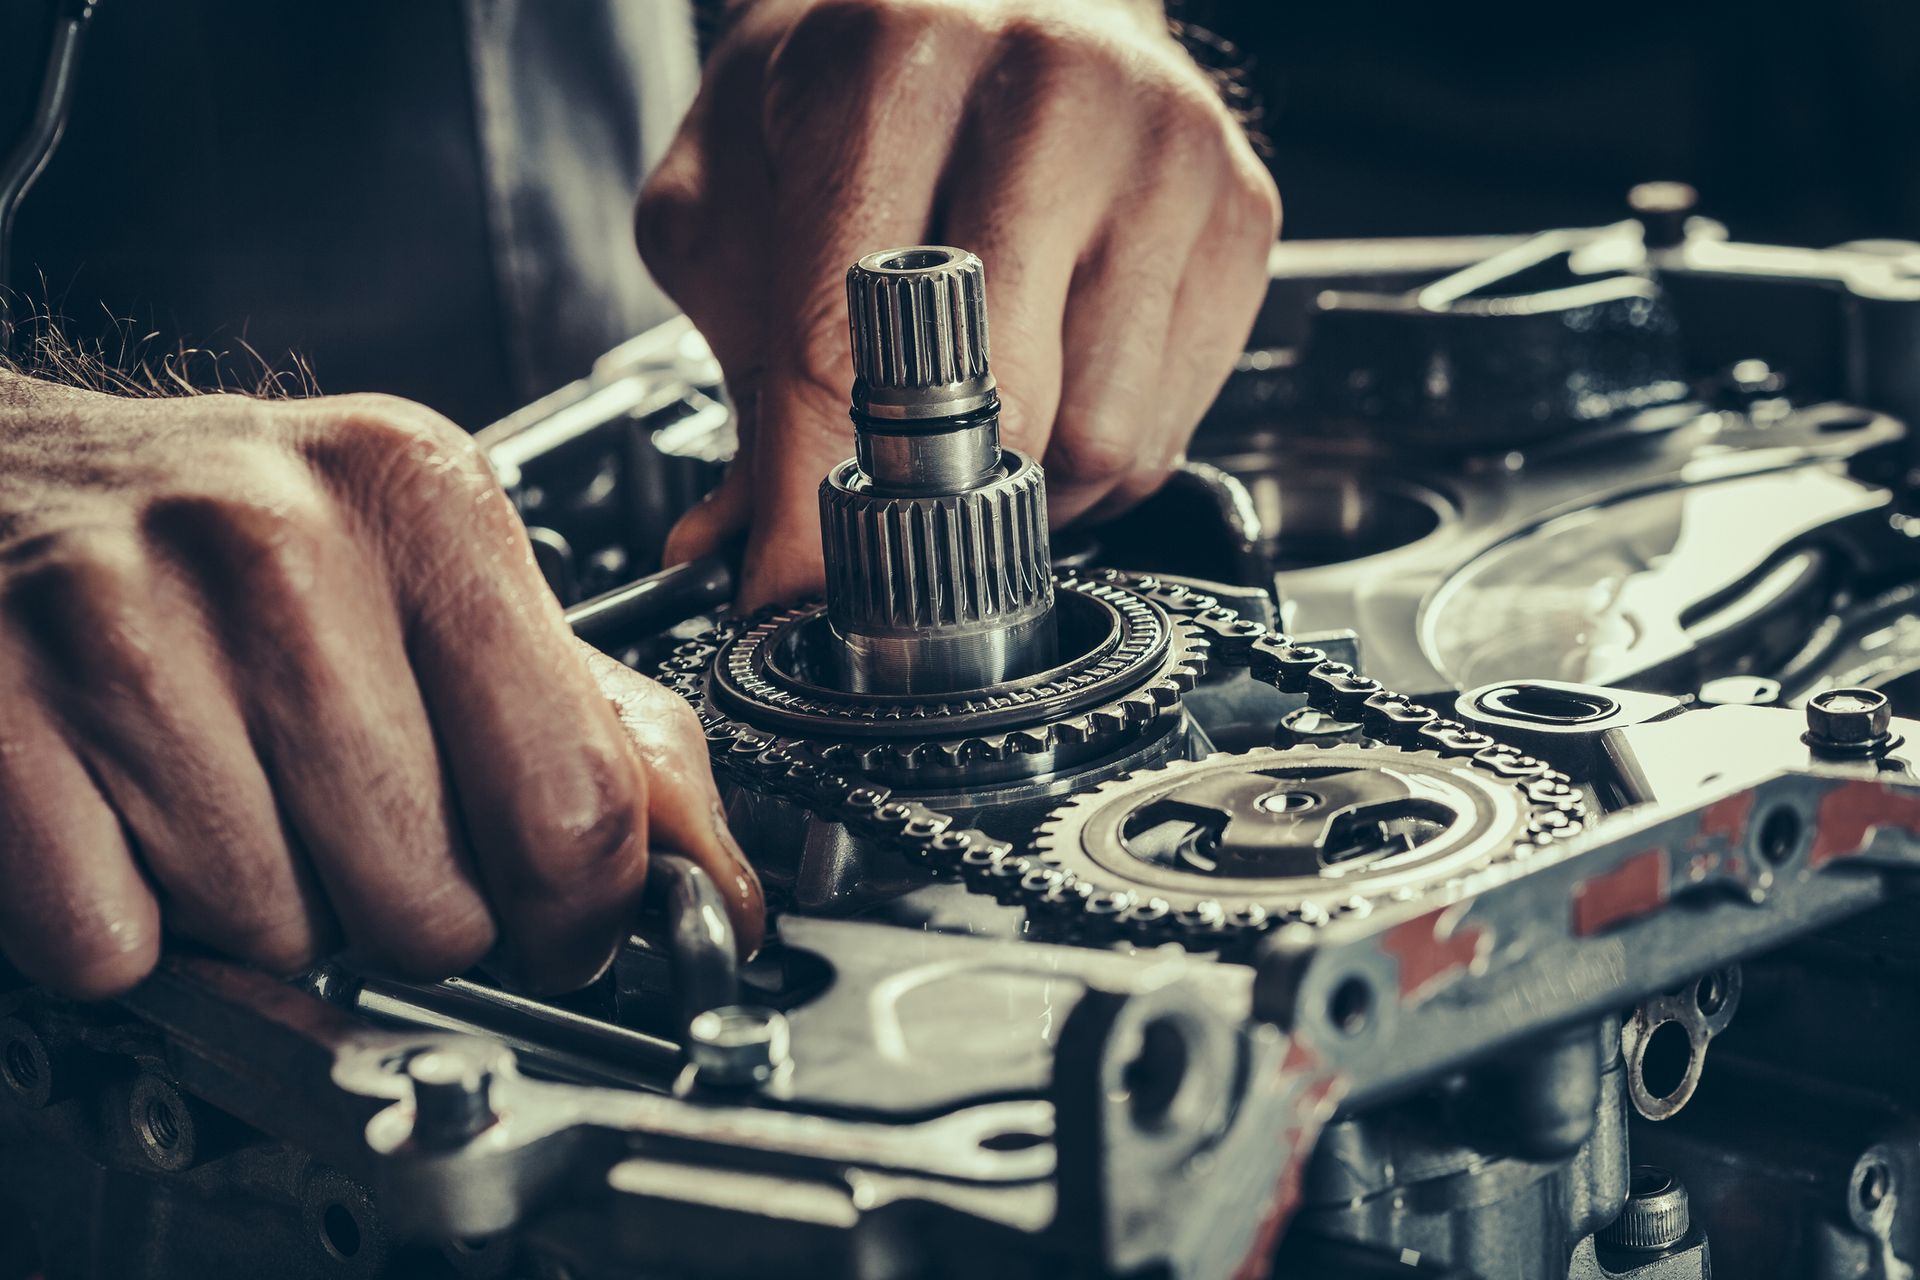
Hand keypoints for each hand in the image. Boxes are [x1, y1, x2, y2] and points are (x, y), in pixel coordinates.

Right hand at [0, 374, 762, 998]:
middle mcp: (281, 544)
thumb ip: (592, 720)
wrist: (5, 476)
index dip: (577, 916)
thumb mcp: (438, 573)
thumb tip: (718, 879)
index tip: (556, 929)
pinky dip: (128, 926)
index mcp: (428, 505)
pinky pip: (115, 943)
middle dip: (408, 917)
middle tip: (355, 831)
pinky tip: (132, 820)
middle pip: (431, 902)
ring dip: (264, 915)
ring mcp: (122, 622)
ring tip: (235, 798)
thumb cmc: (235, 538)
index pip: (577, 805)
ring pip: (275, 933)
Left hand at [638, 0, 1279, 608]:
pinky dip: (1092, 456)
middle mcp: (1054, 86)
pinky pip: (1165, 428)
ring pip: (1098, 438)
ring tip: (970, 422)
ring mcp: (1169, 152)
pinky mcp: (1242, 215)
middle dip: (925, 492)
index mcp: (896, 57)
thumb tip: (737, 552)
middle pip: (998, 402)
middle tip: (882, 501)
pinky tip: (1050, 384)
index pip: (851, 335)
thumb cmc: (859, 87)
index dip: (816, 496)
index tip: (793, 590)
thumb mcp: (737, 197)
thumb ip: (737, 371)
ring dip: (1021, 484)